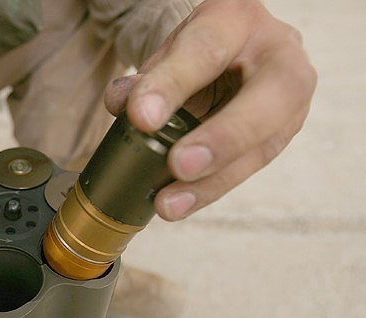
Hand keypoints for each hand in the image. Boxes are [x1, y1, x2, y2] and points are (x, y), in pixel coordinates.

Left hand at [105, 0, 316, 220]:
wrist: (231, 56)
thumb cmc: (197, 53)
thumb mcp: (169, 54)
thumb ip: (145, 78)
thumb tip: (119, 102)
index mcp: (238, 20)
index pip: (207, 49)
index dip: (173, 84)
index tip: (142, 118)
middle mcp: (279, 54)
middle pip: (268, 97)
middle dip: (222, 137)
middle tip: (179, 165)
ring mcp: (290, 99)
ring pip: (263, 144)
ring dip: (214, 180)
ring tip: (170, 203)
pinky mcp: (282, 134)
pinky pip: (250, 167)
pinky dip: (211, 189)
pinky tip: (181, 204)